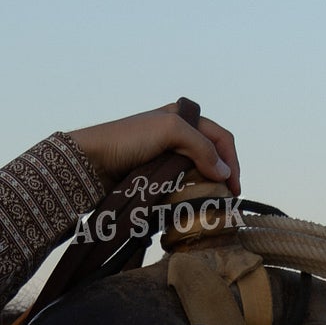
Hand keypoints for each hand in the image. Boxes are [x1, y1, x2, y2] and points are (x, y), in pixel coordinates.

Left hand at [67, 102, 239, 195]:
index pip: (220, 137)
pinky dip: (188, 196)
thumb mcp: (170, 131)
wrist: (91, 161)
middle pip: (212, 156)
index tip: (235, 189)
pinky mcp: (154, 176)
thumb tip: (225, 173)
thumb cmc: (129, 139)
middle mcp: (177, 135)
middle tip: (226, 201)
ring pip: (197, 173)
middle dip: (223, 176)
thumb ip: (201, 147)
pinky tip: (190, 206)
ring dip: (206, 189)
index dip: (232, 161)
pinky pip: (179, 186)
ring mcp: (165, 157)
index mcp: (183, 118)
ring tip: (211, 206)